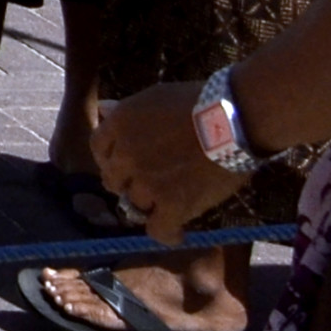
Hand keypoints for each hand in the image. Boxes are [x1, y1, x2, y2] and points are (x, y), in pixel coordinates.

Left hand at [92, 79, 248, 244]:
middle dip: (128, 182)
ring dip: (150, 205)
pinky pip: (159, 229)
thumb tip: (103, 109)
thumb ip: (126, 110)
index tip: (125, 163)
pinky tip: (177, 232)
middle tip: (149, 184)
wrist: (232, 119)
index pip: (98, 148)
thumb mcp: (155, 97)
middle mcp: (126, 155)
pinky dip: (167, 233)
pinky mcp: (172, 205)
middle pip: (113, 180)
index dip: (111, 158)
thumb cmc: (197, 102)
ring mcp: (147, 182)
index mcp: (119, 125)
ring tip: (168, 204)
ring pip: (135, 204)